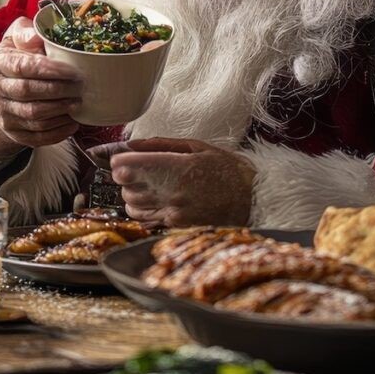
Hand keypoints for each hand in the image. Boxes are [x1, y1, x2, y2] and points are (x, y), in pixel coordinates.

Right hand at [0, 17, 83, 159]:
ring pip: (33, 116)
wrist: (1, 89)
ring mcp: (3, 114)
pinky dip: (57, 132)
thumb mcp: (16, 38)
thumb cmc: (17, 57)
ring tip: (79, 102)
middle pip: (28, 92)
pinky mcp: (13, 132)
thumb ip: (26, 33)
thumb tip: (37, 37)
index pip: (22, 67)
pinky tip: (72, 122)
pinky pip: (36, 137)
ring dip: (60, 110)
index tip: (73, 70)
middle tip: (81, 87)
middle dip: (59, 90)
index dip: (49, 70)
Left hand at [88, 138, 256, 227]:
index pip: (126, 166)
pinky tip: (160, 201)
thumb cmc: (228, 171)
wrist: (254, 202)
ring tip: (153, 186)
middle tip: (142, 170)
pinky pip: (146, 220)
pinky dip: (145, 210)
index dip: (120, 160)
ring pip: (132, 206)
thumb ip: (160, 144)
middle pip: (125, 187)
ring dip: (134, 195)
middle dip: (128, 177)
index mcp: (177, 169)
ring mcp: (173, 215)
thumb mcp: (198, 147)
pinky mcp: (176, 229)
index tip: (124, 158)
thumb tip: (130, 144)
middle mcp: (171, 194)